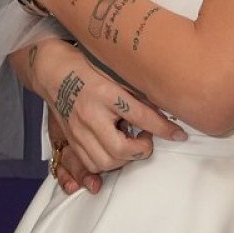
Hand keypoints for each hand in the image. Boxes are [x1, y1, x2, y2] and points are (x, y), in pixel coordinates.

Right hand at [25, 40, 185, 194]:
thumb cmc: (89, 69)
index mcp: (106, 93)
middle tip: (146, 138)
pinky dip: (107, 162)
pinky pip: (91, 163)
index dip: (165, 128)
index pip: (142, 116)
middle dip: (141, 149)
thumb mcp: (116, 74)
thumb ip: (137, 92)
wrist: (54, 71)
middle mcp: (90, 114)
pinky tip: (114, 150)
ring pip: (106, 161)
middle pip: (121, 148)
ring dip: (124, 158)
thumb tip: (166, 108)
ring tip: (130, 143)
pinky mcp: (71, 139)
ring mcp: (78, 129)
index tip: (179, 135)